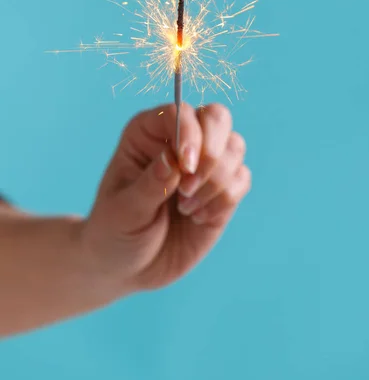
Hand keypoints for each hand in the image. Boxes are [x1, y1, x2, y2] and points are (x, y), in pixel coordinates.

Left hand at [81, 103, 250, 294]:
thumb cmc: (115, 231)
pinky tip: (197, 217)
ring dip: (216, 181)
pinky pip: (242, 179)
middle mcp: (179, 140)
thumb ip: (150, 183)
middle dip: (213, 151)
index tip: (186, 165)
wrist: (128, 267)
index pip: (179, 112)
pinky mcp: (223, 190)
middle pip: (217, 117)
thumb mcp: (124, 210)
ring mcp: (205, 164)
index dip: (189, 133)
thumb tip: (174, 158)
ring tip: (185, 207)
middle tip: (189, 186)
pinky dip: (225, 200)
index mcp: (147, 133)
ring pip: (235, 147)